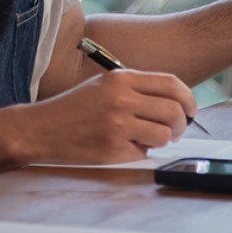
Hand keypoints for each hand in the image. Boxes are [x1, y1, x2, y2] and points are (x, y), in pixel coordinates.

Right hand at [20, 69, 195, 164]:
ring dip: (162, 140)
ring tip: (147, 139)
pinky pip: (144, 153)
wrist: (41, 128)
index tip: (190, 110)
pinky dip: (140, 152)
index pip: (172, 84)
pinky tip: (124, 146)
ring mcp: (117, 125)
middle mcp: (122, 99)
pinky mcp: (113, 149)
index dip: (189, 99)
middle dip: (181, 124)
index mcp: (122, 78)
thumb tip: (175, 102)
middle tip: (175, 131)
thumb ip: (137, 88)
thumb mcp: (104, 85)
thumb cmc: (75, 107)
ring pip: (164, 135)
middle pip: (174, 111)